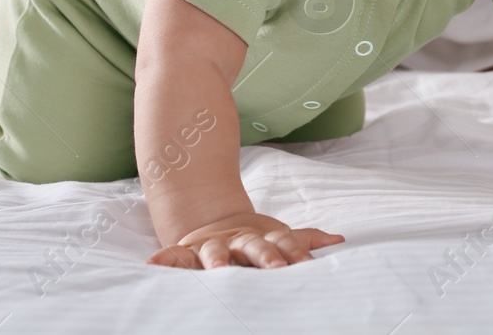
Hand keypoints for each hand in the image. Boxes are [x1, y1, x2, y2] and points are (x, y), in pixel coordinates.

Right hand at [147, 212, 343, 268]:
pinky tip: (152, 267)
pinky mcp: (189, 252)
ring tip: (218, 270)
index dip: (297, 254)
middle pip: (256, 246)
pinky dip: (164, 260)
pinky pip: (175, 256)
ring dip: (216, 260)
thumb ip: (305, 240)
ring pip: (216, 251)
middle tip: (274, 269)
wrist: (216, 222)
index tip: (307, 266)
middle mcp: (240, 240)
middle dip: (265, 257)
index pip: (286, 244)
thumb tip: (340, 240)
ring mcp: (215, 245)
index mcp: (264, 238)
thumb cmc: (254, 239)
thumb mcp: (278, 236)